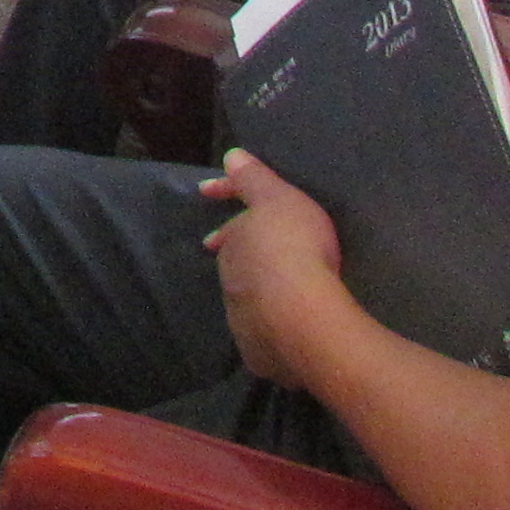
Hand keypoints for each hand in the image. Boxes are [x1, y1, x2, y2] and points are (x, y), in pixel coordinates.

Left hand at [201, 150, 348, 384]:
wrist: (303, 316)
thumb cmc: (295, 248)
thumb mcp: (280, 199)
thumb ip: (254, 179)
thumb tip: (230, 155)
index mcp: (235, 245)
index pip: (230, 225)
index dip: (224, 202)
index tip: (206, 191)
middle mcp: (230, 282)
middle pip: (235, 265)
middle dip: (240, 256)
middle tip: (252, 251)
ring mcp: (241, 320)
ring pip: (246, 301)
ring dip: (256, 293)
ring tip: (273, 293)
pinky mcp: (258, 354)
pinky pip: (263, 336)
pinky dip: (269, 328)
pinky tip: (283, 331)